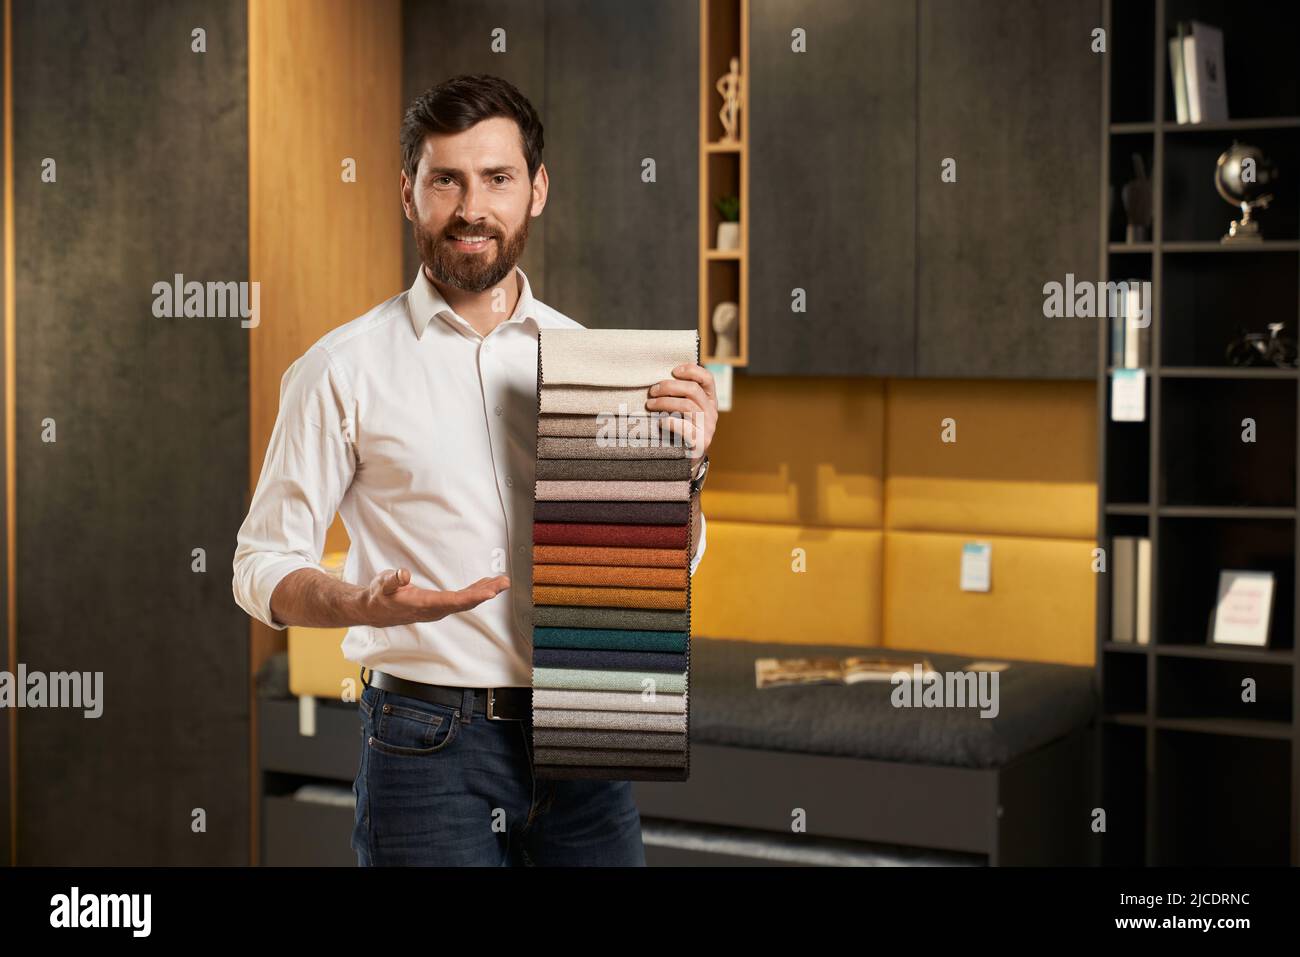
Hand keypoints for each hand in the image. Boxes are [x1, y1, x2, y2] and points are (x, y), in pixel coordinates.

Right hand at [359, 567, 508, 627]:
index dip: (473, 597)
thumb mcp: (381, 584)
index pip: (453, 601)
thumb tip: (403, 574)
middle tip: (504, 582)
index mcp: (424, 604)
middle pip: (465, 602)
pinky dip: (475, 592)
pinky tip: (485, 586)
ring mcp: (437, 609)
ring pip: (465, 601)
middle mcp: (434, 610)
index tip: (490, 592)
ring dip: (484, 591)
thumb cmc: (379, 596)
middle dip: (486, 592)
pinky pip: (461, 600)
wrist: (374, 610)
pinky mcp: (438, 605)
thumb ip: (392, 580)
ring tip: (501, 581)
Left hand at [645, 362, 716, 474]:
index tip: (673, 371)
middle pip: (692, 390)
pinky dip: (669, 422)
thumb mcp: (684, 412)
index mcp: (710, 401)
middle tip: (652, 390)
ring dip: (664, 402)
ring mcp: (708, 428)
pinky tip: (659, 423)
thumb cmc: (680, 431)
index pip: (707, 379)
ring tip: (649, 404)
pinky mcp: (701, 443)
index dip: (692, 370)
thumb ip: (680, 396)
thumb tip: (658, 380)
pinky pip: (684, 427)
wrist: (686, 462)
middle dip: (669, 387)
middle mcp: (712, 413)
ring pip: (686, 406)